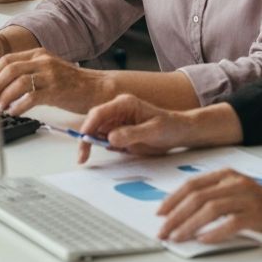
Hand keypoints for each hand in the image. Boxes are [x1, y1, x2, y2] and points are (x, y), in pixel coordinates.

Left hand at [0, 48, 108, 114]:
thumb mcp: (48, 71)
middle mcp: (43, 61)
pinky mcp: (56, 89)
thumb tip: (2, 86)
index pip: (7, 60)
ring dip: (4, 96)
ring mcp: (50, 74)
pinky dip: (19, 105)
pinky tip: (14, 112)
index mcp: (38, 54)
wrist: (97, 88)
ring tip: (0, 107)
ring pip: (18, 81)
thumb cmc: (71, 84)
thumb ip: (29, 73)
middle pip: (9, 68)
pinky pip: (31, 96)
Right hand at [75, 94, 193, 162]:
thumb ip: (131, 134)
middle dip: (86, 139)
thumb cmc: (169, 127)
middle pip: (94, 122)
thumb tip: (109, 138)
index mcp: (125, 103)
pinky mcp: (119, 133)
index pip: (99, 113)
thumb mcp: (153, 131)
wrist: (179, 133)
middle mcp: (118, 110)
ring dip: (92, 144)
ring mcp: (118, 122)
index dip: (88, 128)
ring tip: (91, 157)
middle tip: (82, 158)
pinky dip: (102, 147)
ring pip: (97, 132)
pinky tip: (109, 153)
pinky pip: (105, 140)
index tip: (84, 144)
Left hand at [156, 169, 261, 243]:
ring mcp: (246, 198)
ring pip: (210, 208)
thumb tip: (184, 211)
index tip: (159, 213)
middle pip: (197, 197)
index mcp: (226, 175)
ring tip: (177, 237)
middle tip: (162, 230)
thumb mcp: (236, 191)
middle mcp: (234, 183)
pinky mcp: (257, 214)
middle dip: (175, 214)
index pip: (192, 185)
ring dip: (189, 224)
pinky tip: (203, 240)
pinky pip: (231, 223)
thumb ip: (214, 195)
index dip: (173, 199)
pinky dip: (215, 232)